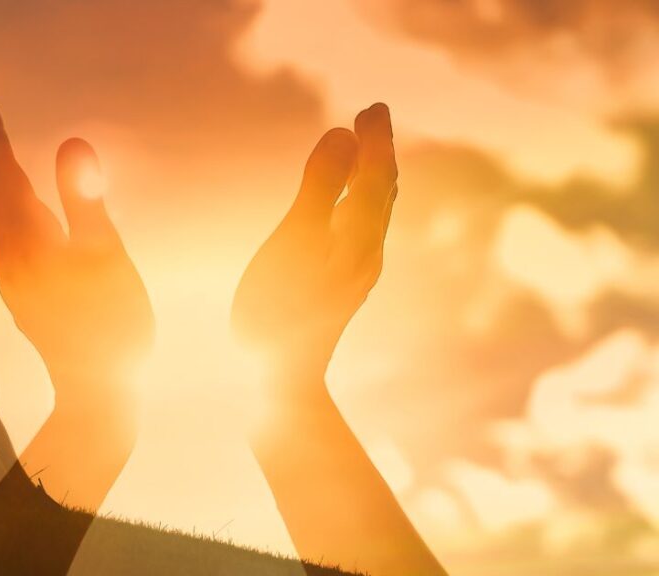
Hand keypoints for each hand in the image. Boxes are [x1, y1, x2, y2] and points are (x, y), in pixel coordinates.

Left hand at [0, 96, 153, 404]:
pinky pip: (3, 233)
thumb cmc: (112, 327)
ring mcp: (15, 278)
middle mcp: (12, 258)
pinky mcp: (25, 293)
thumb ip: (86, 201)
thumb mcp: (107, 259)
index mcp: (29, 243)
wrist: (98, 393)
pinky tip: (17, 206)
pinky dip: (2, 203)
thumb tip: (70, 143)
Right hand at [232, 104, 397, 398]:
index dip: (375, 139)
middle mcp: (366, 253)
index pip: (376, 174)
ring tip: (365, 154)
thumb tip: (341, 135)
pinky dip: (357, 203)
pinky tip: (343, 212)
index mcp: (359, 237)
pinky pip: (359, 231)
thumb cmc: (279, 312)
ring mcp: (354, 274)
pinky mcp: (338, 289)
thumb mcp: (295, 240)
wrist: (278, 383)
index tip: (371, 107)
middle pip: (382, 192)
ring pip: (374, 214)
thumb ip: (319, 186)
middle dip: (378, 152)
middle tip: (372, 117)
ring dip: (371, 177)